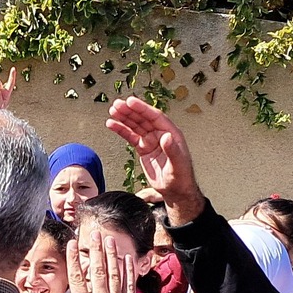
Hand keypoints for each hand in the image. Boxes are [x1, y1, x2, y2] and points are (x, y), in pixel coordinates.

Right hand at [66, 234, 137, 292]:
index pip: (77, 279)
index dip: (74, 259)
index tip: (72, 244)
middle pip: (98, 271)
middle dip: (95, 250)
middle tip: (93, 233)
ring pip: (115, 275)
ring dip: (112, 256)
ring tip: (109, 240)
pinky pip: (130, 287)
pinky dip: (128, 272)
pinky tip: (127, 259)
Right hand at [106, 96, 203, 224]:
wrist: (175, 191)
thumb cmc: (180, 178)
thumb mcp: (178, 165)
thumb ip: (172, 150)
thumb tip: (166, 136)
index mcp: (170, 134)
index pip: (155, 117)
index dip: (142, 108)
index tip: (130, 102)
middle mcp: (160, 134)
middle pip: (143, 118)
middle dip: (130, 111)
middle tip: (117, 104)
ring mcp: (151, 140)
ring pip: (135, 125)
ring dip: (124, 117)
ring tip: (112, 110)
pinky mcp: (143, 148)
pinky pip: (130, 136)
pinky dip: (121, 129)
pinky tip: (112, 124)